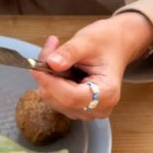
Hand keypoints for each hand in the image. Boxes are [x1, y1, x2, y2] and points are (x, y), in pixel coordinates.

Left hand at [33, 12, 152, 121]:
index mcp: (107, 93)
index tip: (36, 67)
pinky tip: (60, 68)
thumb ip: (69, 52)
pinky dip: (51, 83)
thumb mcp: (88, 41)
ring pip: (54, 101)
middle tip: (50, 49)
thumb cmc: (107, 42)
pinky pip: (55, 99)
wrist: (116, 45)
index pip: (71, 97)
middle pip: (60, 100)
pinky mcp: (78, 108)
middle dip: (48, 77)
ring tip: (58, 55)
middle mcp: (98, 108)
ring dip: (48, 78)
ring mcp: (88, 111)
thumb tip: (51, 63)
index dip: (50, 83)